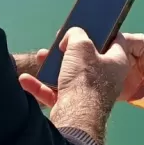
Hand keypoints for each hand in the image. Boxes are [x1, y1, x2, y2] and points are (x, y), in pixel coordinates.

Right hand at [19, 31, 143, 107]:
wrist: (75, 117)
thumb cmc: (85, 78)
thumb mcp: (81, 45)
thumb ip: (77, 34)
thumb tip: (73, 36)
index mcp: (117, 62)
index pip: (116, 41)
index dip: (102, 31)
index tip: (88, 27)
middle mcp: (106, 79)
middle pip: (88, 59)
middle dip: (70, 50)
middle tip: (59, 44)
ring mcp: (88, 94)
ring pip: (69, 75)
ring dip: (52, 67)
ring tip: (41, 57)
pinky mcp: (72, 107)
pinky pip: (55, 93)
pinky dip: (41, 86)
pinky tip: (26, 80)